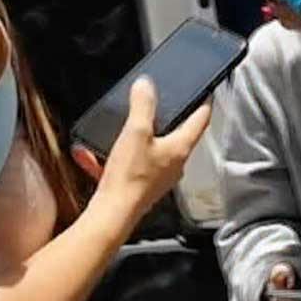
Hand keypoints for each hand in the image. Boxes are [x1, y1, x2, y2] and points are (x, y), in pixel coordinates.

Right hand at [92, 78, 210, 222]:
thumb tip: (146, 85)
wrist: (112, 214)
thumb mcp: (135, 132)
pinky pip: (131, 164)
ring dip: (138, 138)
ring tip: (124, 127)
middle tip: (161, 105)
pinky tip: (93, 154)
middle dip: (168, 119)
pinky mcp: (142, 186)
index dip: (205, 102)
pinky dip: (116, 156)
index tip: (207, 92)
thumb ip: (142, 106)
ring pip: (153, 149)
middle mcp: (175, 164)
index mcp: (180, 148)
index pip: (201, 120)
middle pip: (178, 135)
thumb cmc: (130, 178)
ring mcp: (159, 177)